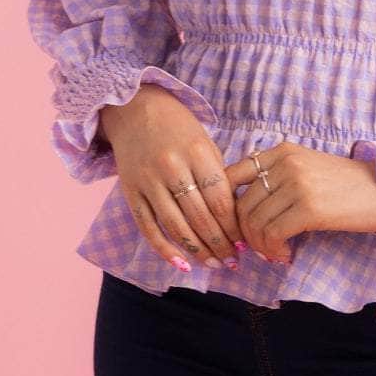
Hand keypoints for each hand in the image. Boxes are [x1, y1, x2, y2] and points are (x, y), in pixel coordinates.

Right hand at [100, 84, 244, 270]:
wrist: (135, 109)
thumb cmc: (178, 128)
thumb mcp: (205, 143)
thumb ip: (218, 176)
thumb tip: (235, 218)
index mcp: (197, 153)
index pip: (220, 201)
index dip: (234, 228)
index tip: (245, 244)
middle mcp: (172, 168)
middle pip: (200, 217)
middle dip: (219, 244)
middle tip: (232, 262)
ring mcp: (148, 181)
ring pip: (175, 226)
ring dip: (197, 251)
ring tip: (213, 265)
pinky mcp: (130, 191)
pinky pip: (148, 227)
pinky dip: (164, 249)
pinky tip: (181, 264)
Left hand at [224, 139, 375, 264]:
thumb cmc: (349, 185)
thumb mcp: (308, 168)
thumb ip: (277, 178)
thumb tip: (241, 210)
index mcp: (282, 151)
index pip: (232, 176)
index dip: (226, 208)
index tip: (238, 228)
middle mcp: (286, 162)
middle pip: (241, 205)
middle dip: (245, 234)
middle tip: (260, 249)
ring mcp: (297, 183)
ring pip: (254, 223)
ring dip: (260, 247)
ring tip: (276, 254)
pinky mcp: (309, 207)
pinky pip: (273, 235)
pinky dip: (274, 251)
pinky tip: (286, 256)